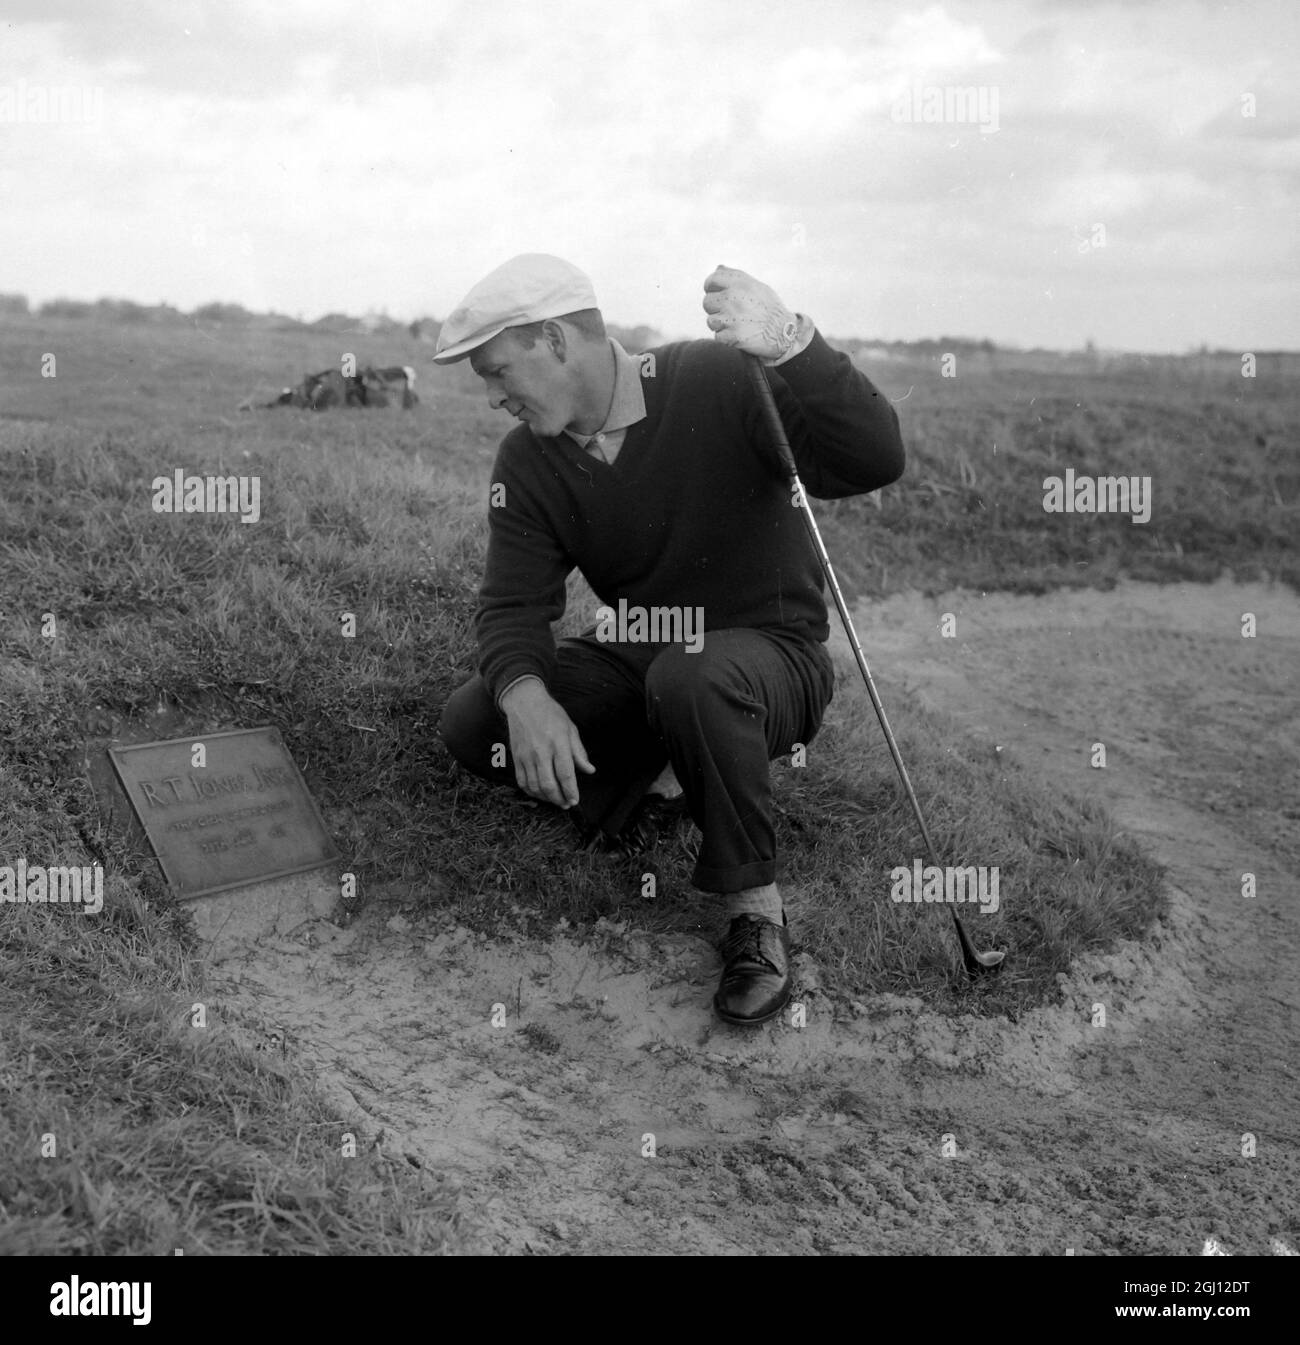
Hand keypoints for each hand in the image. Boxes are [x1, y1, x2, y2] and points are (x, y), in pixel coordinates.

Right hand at [500, 679, 594, 808]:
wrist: (524, 702)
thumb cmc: (551, 714)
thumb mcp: (570, 729)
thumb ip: (579, 752)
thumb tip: (589, 770)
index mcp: (558, 743)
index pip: (566, 775)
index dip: (571, 791)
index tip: (575, 800)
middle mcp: (541, 751)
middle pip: (549, 785)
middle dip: (559, 799)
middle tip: (566, 804)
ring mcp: (526, 755)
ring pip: (535, 786)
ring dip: (545, 798)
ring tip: (555, 800)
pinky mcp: (516, 757)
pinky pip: (522, 781)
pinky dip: (531, 792)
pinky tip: (539, 793)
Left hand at [702, 265, 799, 363]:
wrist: (784, 332)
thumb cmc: (769, 308)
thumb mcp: (756, 286)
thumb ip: (736, 278)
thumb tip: (718, 269)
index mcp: (739, 282)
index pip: (711, 281)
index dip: (711, 289)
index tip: (717, 294)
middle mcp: (733, 297)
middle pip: (707, 302)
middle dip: (716, 309)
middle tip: (731, 313)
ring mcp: (731, 317)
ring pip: (711, 321)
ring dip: (721, 325)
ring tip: (738, 324)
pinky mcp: (732, 335)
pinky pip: (718, 336)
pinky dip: (727, 338)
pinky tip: (740, 334)